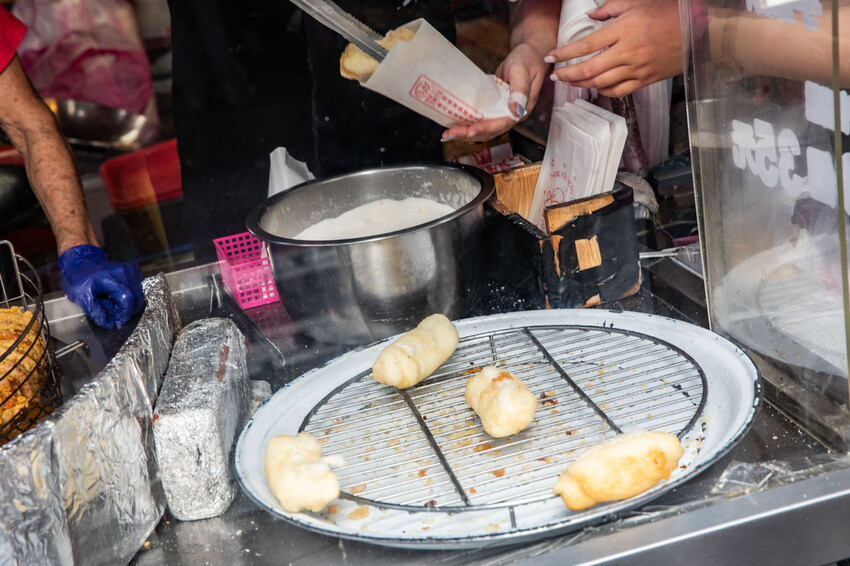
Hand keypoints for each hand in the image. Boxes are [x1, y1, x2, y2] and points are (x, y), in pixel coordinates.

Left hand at [57, 245, 144, 328]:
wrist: (82, 259)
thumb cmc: (79, 276)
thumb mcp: (81, 297)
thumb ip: (96, 312)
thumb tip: (110, 324)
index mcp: (111, 277)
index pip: (128, 300)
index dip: (124, 314)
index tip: (117, 321)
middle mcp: (125, 272)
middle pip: (137, 299)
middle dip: (127, 311)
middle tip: (114, 315)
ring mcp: (131, 269)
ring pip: (140, 295)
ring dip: (130, 304)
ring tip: (115, 304)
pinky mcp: (134, 270)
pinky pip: (139, 289)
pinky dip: (132, 297)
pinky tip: (119, 297)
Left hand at [442, 43, 549, 141]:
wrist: (527, 54)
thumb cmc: (527, 60)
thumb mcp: (523, 72)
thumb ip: (520, 90)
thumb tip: (516, 111)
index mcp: (521, 110)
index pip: (501, 124)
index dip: (485, 128)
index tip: (470, 131)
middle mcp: (511, 115)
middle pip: (489, 131)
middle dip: (469, 134)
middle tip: (449, 135)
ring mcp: (501, 113)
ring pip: (483, 128)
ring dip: (466, 132)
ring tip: (448, 134)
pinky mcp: (493, 108)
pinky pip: (480, 119)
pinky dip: (468, 122)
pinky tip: (455, 123)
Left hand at [546, 0, 681, 96]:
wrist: (699, 30)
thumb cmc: (669, 12)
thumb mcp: (638, 2)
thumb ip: (610, 8)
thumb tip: (590, 16)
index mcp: (624, 30)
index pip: (585, 45)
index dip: (565, 54)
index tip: (551, 57)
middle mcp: (628, 52)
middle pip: (589, 70)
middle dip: (568, 75)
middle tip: (555, 76)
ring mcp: (637, 69)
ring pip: (602, 83)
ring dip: (582, 85)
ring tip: (570, 82)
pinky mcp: (646, 80)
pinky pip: (619, 91)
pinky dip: (604, 91)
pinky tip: (595, 87)